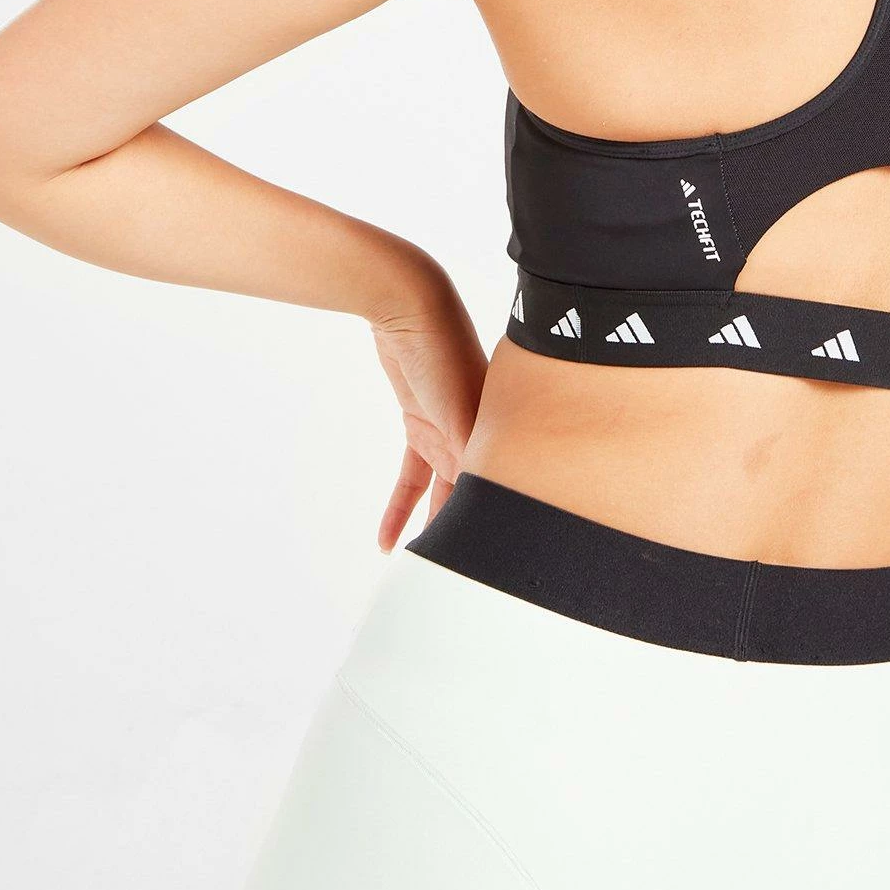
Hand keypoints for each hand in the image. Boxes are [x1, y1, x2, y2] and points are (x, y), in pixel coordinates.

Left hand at [368, 273, 486, 552]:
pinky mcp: (421, 424)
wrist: (407, 305)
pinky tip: (385, 541)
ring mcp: (451, 429)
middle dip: (469, 535)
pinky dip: (399, 509)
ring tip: (425, 571)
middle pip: (477, 495)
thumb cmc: (443, 351)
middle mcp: (482, 432)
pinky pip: (412, 478)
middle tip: (460, 584)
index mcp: (501, 431)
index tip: (491, 575)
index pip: (504, 490)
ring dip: (434, 527)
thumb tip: (473, 504)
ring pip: (444, 492)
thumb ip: (469, 456)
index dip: (498, 531)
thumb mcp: (459, 413)